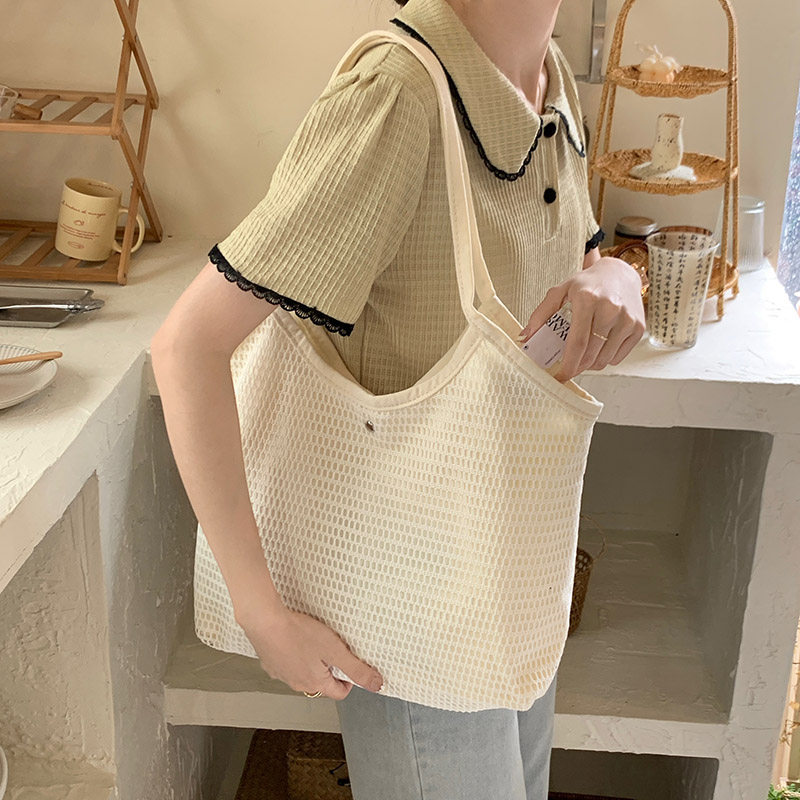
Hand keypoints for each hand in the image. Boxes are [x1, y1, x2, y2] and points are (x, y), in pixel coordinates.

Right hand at [238, 606, 383, 699]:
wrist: (266, 621)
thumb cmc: (298, 633)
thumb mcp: (335, 650)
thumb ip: (357, 669)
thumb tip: (377, 685)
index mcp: (315, 683)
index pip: (339, 693)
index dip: (349, 681)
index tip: (350, 667)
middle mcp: (297, 683)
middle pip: (320, 683)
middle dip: (329, 669)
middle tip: (332, 649)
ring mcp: (281, 674)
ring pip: (303, 673)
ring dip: (311, 662)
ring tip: (313, 641)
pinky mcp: (270, 662)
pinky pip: (287, 663)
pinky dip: (293, 654)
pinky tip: (294, 639)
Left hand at [518, 257, 645, 381]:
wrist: (619, 273)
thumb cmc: (587, 284)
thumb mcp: (560, 291)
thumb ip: (541, 314)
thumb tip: (525, 337)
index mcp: (588, 300)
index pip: (577, 343)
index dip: (568, 365)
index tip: (559, 377)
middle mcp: (611, 309)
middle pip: (591, 355)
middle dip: (576, 367)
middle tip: (567, 367)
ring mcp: (628, 319)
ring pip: (604, 360)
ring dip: (590, 364)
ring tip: (583, 353)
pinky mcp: (638, 328)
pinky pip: (617, 357)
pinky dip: (605, 358)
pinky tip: (599, 346)